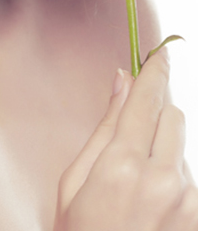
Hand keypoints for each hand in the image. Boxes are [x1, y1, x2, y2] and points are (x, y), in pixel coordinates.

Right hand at [54, 50, 197, 229]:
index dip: (154, 71)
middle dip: (155, 113)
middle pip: (173, 115)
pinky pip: (190, 180)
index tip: (160, 53)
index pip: (146, 99)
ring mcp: (189, 204)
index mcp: (122, 165)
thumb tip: (121, 81)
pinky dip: (174, 180)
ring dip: (164, 152)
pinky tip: (151, 208)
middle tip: (132, 132)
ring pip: (182, 149)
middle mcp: (165, 180)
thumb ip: (103, 128)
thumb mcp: (74, 183)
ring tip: (136, 189)